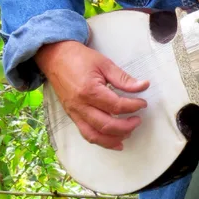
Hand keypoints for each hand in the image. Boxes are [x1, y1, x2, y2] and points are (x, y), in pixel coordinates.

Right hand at [35, 40, 149, 150]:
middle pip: (106, 125)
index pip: (116, 106)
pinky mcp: (72, 116)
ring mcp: (74, 113)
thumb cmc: (80, 58)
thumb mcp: (105, 64)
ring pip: (94, 135)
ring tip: (128, 134)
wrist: (56, 58)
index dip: (133, 106)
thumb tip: (143, 86)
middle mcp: (80, 106)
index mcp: (90, 91)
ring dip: (113, 139)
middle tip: (138, 120)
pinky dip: (100, 140)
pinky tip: (112, 140)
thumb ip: (123, 78)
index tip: (143, 103)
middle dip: (126, 126)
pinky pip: (85, 133)